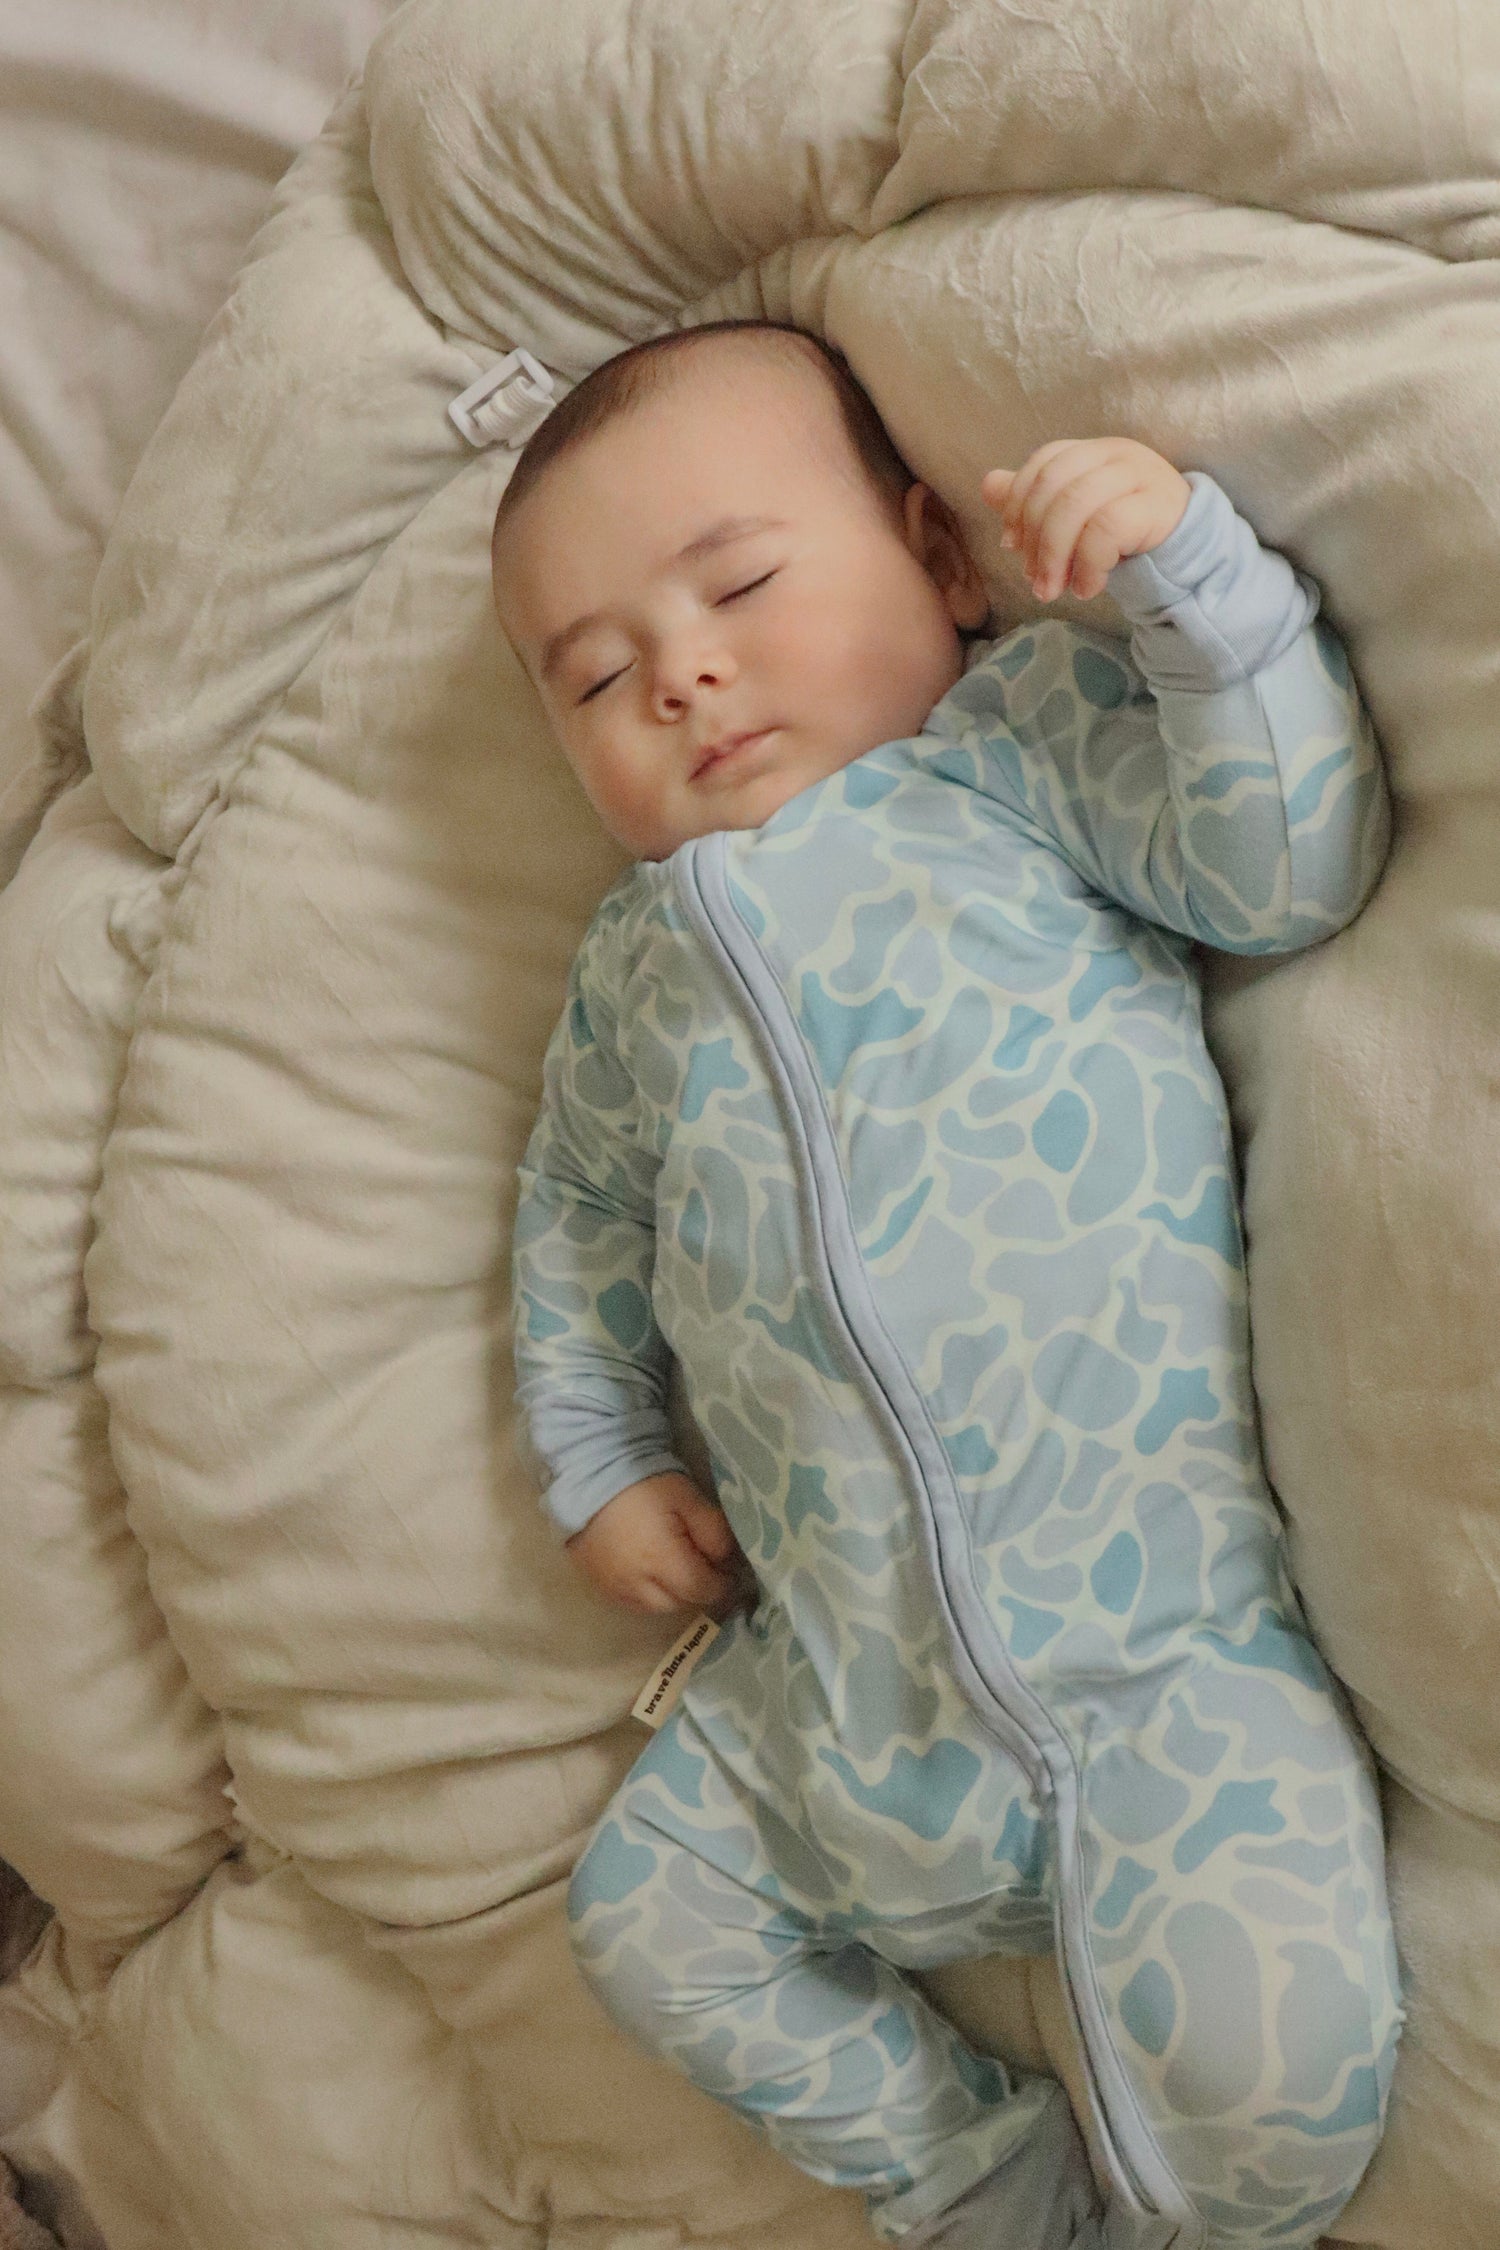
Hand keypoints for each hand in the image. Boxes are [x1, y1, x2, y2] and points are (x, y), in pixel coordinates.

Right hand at [565, 1472, 748, 1615]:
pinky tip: (648, 1573)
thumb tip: (727, 1562)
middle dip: (695, 1591)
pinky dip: (644, 1594)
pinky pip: (628, 1602)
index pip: (702, 1590)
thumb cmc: (646, 1484)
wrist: (592, 1475)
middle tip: (703, 1569)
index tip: (729, 1574)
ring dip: (670, 1596)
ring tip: (675, 1572)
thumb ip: (714, 1532)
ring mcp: (613, 1587)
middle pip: (678, 1604)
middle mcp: (636, 1583)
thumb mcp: (690, 1499)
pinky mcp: (596, 1583)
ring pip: (652, 1608)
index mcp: (662, 1560)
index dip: (721, 1586)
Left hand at [981, 438, 1191, 602]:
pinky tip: (1087, 588)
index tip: (1011, 545)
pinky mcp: (1156, 506)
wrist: (1183, 551)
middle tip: (1033, 581)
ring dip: (1055, 557)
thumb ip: (1034, 499)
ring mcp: (1139, 475)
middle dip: (1034, 540)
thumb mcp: (1075, 514)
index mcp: (1092, 450)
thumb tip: (988, 485)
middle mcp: (1116, 453)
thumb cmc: (1124, 531)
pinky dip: (1088, 565)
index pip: (1043, 463)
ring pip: (1076, 505)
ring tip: (1053, 591)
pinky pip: (1106, 529)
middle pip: (1053, 486)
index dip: (1018, 504)